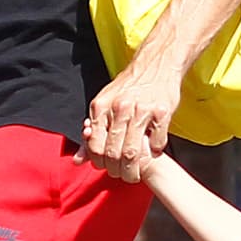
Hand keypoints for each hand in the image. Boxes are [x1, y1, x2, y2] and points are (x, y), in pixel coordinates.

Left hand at [79, 57, 182, 181]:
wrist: (156, 65)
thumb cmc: (128, 88)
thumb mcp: (104, 105)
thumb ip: (92, 133)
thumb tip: (78, 161)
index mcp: (101, 106)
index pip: (94, 145)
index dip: (100, 162)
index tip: (106, 166)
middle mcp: (120, 108)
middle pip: (114, 153)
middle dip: (117, 171)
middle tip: (122, 175)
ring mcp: (141, 110)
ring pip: (133, 153)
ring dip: (134, 169)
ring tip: (136, 172)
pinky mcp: (162, 113)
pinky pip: (156, 144)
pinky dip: (154, 153)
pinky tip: (152, 151)